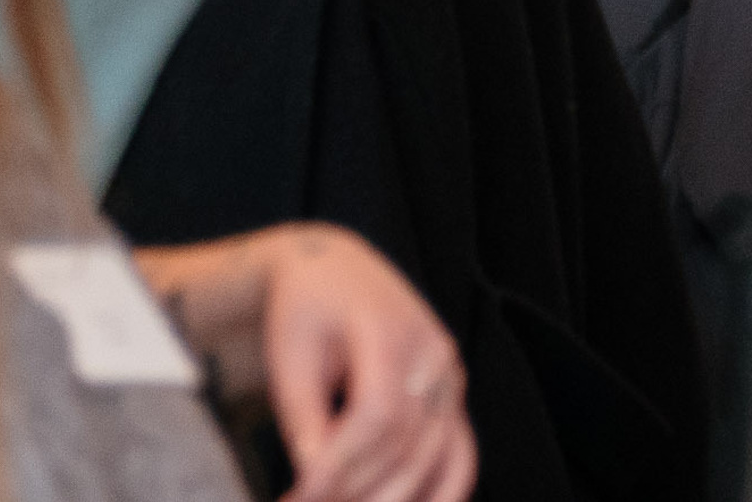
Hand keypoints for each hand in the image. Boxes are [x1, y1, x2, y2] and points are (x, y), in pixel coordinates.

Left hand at [136, 226, 474, 501]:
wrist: (336, 272)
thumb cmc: (307, 311)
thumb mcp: (291, 355)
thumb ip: (303, 419)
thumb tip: (314, 482)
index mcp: (392, 328)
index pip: (378, 412)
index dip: (339, 466)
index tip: (295, 498)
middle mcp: (434, 352)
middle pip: (406, 442)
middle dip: (354, 492)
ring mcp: (450, 376)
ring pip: (436, 458)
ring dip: (391, 499)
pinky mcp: (452, 397)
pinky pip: (460, 457)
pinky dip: (441, 495)